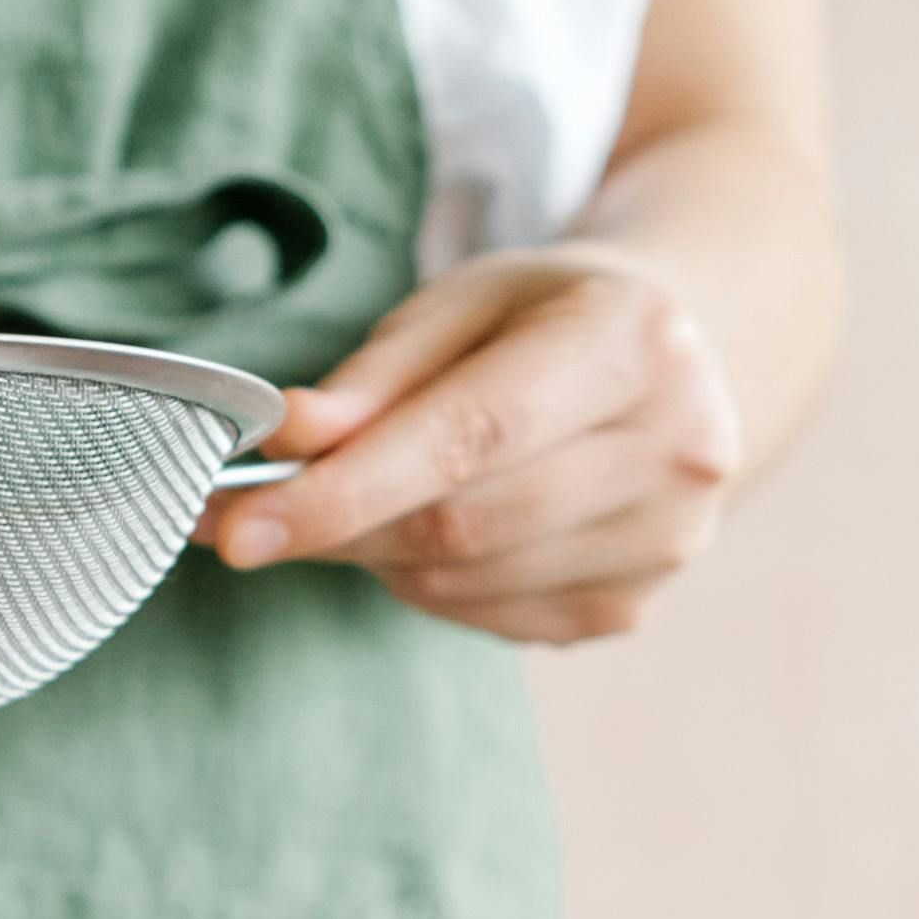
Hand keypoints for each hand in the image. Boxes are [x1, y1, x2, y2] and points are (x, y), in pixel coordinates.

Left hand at [201, 246, 748, 644]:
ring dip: (375, 554)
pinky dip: (426, 582)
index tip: (239, 526)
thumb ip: (373, 376)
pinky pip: (484, 616)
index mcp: (634, 342)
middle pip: (463, 524)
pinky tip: (433, 529)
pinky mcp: (632, 604)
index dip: (347, 490)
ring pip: (462, 581)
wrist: (680, 358)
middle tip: (243, 519)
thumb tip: (284, 441)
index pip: (471, 436)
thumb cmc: (548, 318)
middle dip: (336, 527)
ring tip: (356, 500)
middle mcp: (676, 448)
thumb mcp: (465, 302)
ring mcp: (665, 541)